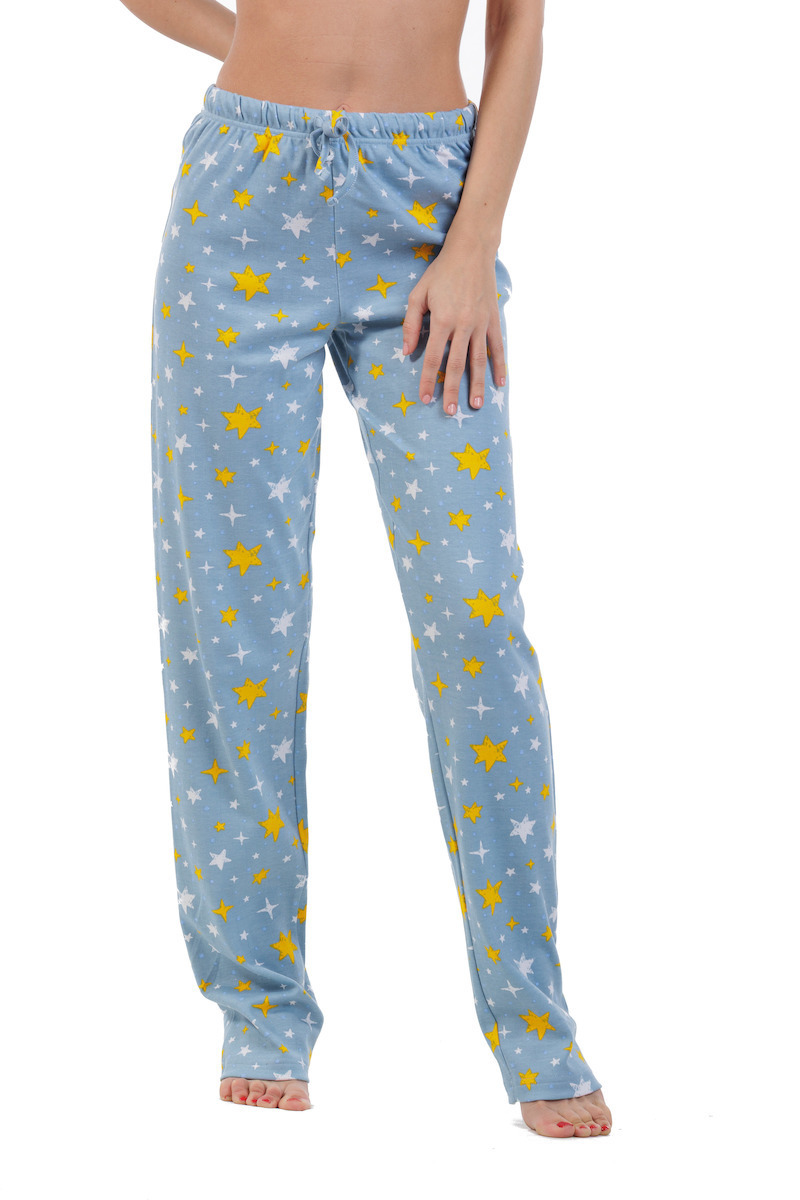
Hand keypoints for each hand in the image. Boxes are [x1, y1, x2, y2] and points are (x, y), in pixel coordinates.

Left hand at [402, 239, 505, 415]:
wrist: (471, 251)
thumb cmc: (440, 273)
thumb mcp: (418, 294)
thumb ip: (411, 323)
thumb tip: (406, 351)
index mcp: (442, 320)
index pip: (433, 357)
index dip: (428, 380)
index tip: (425, 398)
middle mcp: (463, 325)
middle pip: (456, 364)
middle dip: (451, 390)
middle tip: (449, 411)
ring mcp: (480, 324)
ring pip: (478, 361)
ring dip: (477, 385)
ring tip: (475, 405)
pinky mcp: (493, 320)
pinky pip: (497, 348)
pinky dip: (499, 366)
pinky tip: (500, 384)